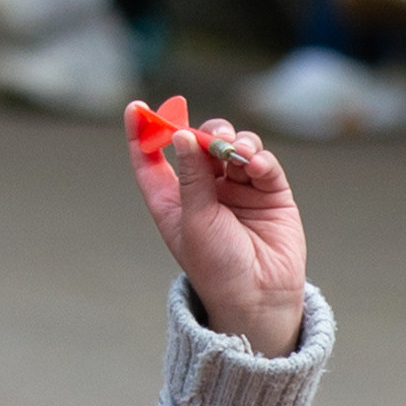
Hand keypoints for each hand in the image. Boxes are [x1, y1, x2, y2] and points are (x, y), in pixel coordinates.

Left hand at [124, 106, 306, 357]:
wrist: (259, 297)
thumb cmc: (217, 267)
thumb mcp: (195, 220)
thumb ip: (192, 176)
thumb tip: (182, 135)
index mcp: (173, 202)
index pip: (152, 160)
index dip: (144, 133)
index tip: (136, 108)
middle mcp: (204, 191)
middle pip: (198, 144)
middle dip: (204, 133)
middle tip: (212, 137)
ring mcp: (237, 189)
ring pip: (232, 145)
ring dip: (235, 141)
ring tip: (239, 153)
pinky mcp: (269, 191)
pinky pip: (262, 161)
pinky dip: (259, 156)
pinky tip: (256, 164)